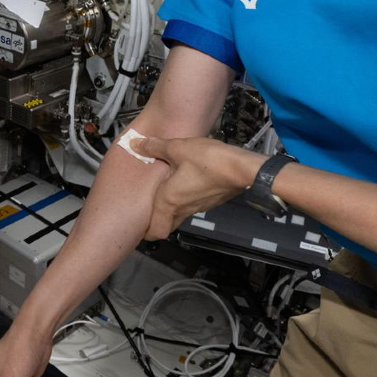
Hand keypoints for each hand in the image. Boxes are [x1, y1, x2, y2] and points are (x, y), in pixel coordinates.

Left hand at [134, 137, 263, 239]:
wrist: (242, 169)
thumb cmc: (207, 161)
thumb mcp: (178, 148)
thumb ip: (155, 147)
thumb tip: (134, 144)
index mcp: (169, 202)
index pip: (156, 231)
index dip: (146, 232)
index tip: (139, 224)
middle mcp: (183, 209)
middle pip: (167, 226)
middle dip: (156, 221)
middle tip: (148, 209)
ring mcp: (199, 207)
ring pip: (179, 215)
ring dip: (171, 210)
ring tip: (164, 192)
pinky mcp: (211, 202)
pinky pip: (192, 206)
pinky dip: (185, 201)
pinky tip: (184, 184)